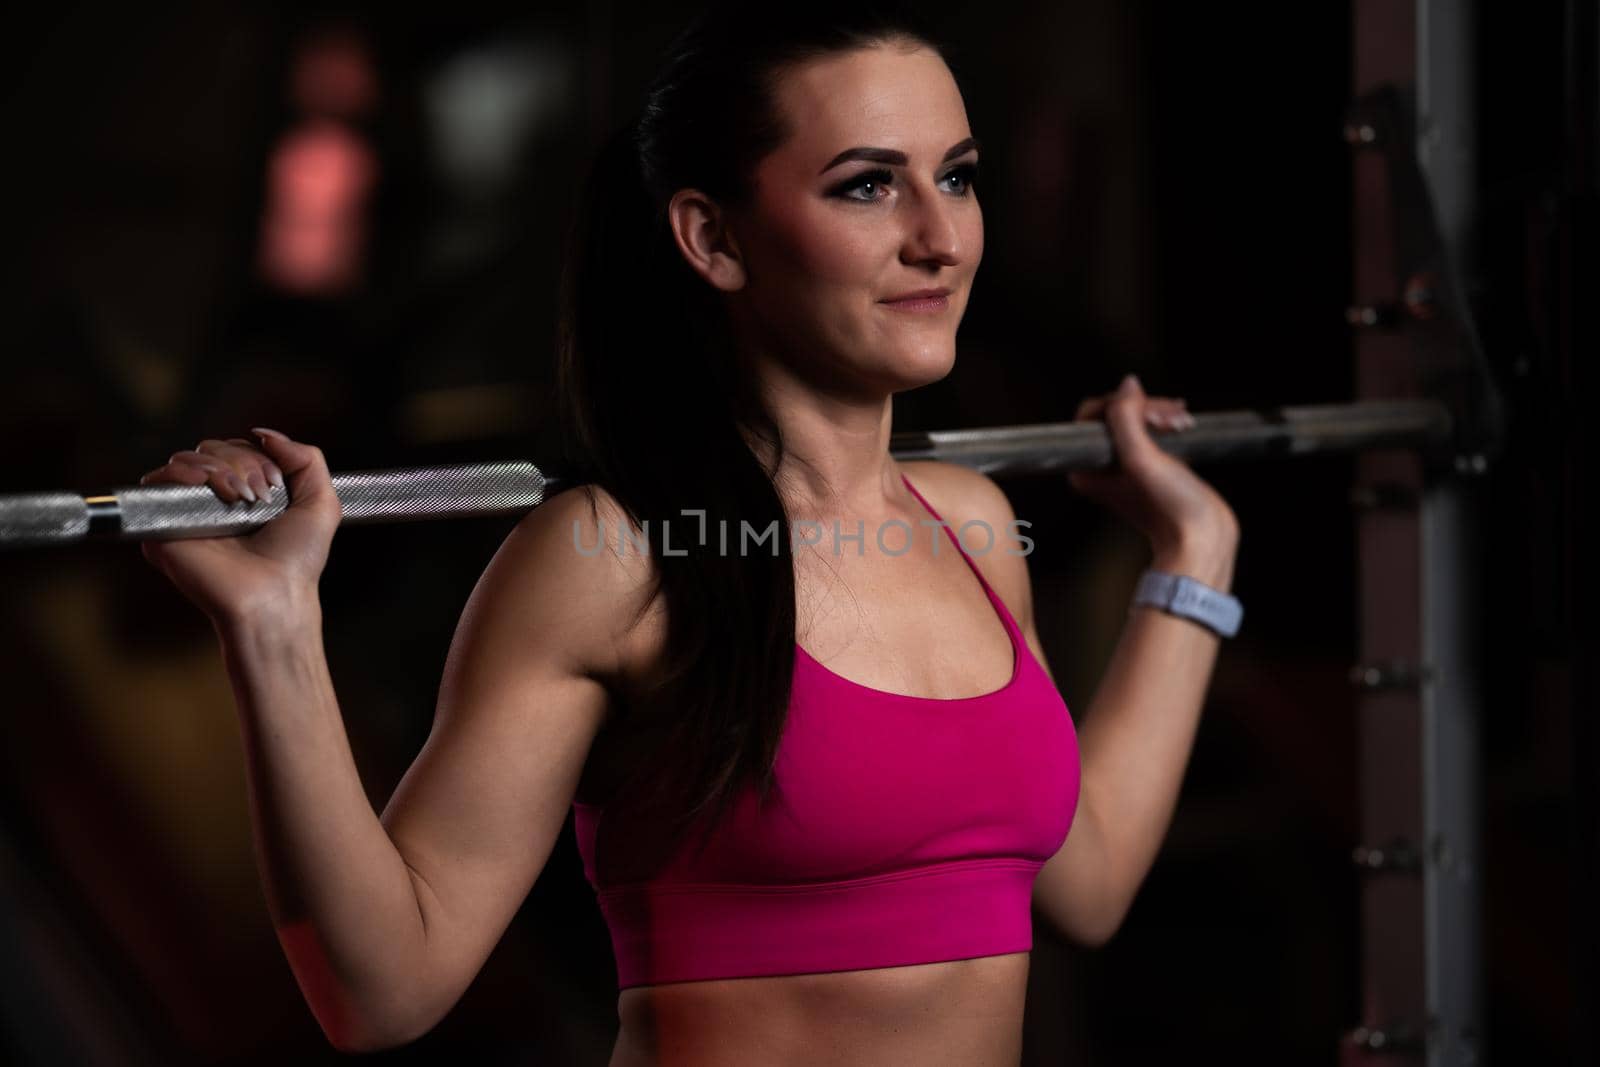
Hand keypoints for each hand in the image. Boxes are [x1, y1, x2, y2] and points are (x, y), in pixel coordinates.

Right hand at [138, 428, 342, 624]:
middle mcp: (214, 500)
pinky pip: (157, 480)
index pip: (238, 449)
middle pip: (212, 449)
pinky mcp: (163, 526)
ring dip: (219, 468)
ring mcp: (187, 511)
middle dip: (242, 462)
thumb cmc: (297, 558)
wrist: (272, 594)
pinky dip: (181, 472)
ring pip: (188, 459)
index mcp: (246, 493)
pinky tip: (206, 485)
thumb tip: (263, 434)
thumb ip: (306, 458)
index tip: (275, 485)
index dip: (257, 457)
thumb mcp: (321, 501)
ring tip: (239, 499)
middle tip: (259, 496)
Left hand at [1067, 375, 1237, 556]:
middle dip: (1145, 409)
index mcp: (1086, 469)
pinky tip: (1184, 426)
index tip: (1152, 414)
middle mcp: (1101, 467)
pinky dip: (1167, 424)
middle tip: (1173, 418)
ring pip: (1136, 421)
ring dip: (1160, 414)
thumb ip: (1125, 417)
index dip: (1122, 404)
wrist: (1201, 538)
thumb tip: (1128, 384)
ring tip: (1183, 423)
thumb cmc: (1168, 507)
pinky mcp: (1150, 466)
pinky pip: (1151, 432)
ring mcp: (1126, 467)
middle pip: (1115, 415)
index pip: (1092, 414)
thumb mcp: (1140, 457)